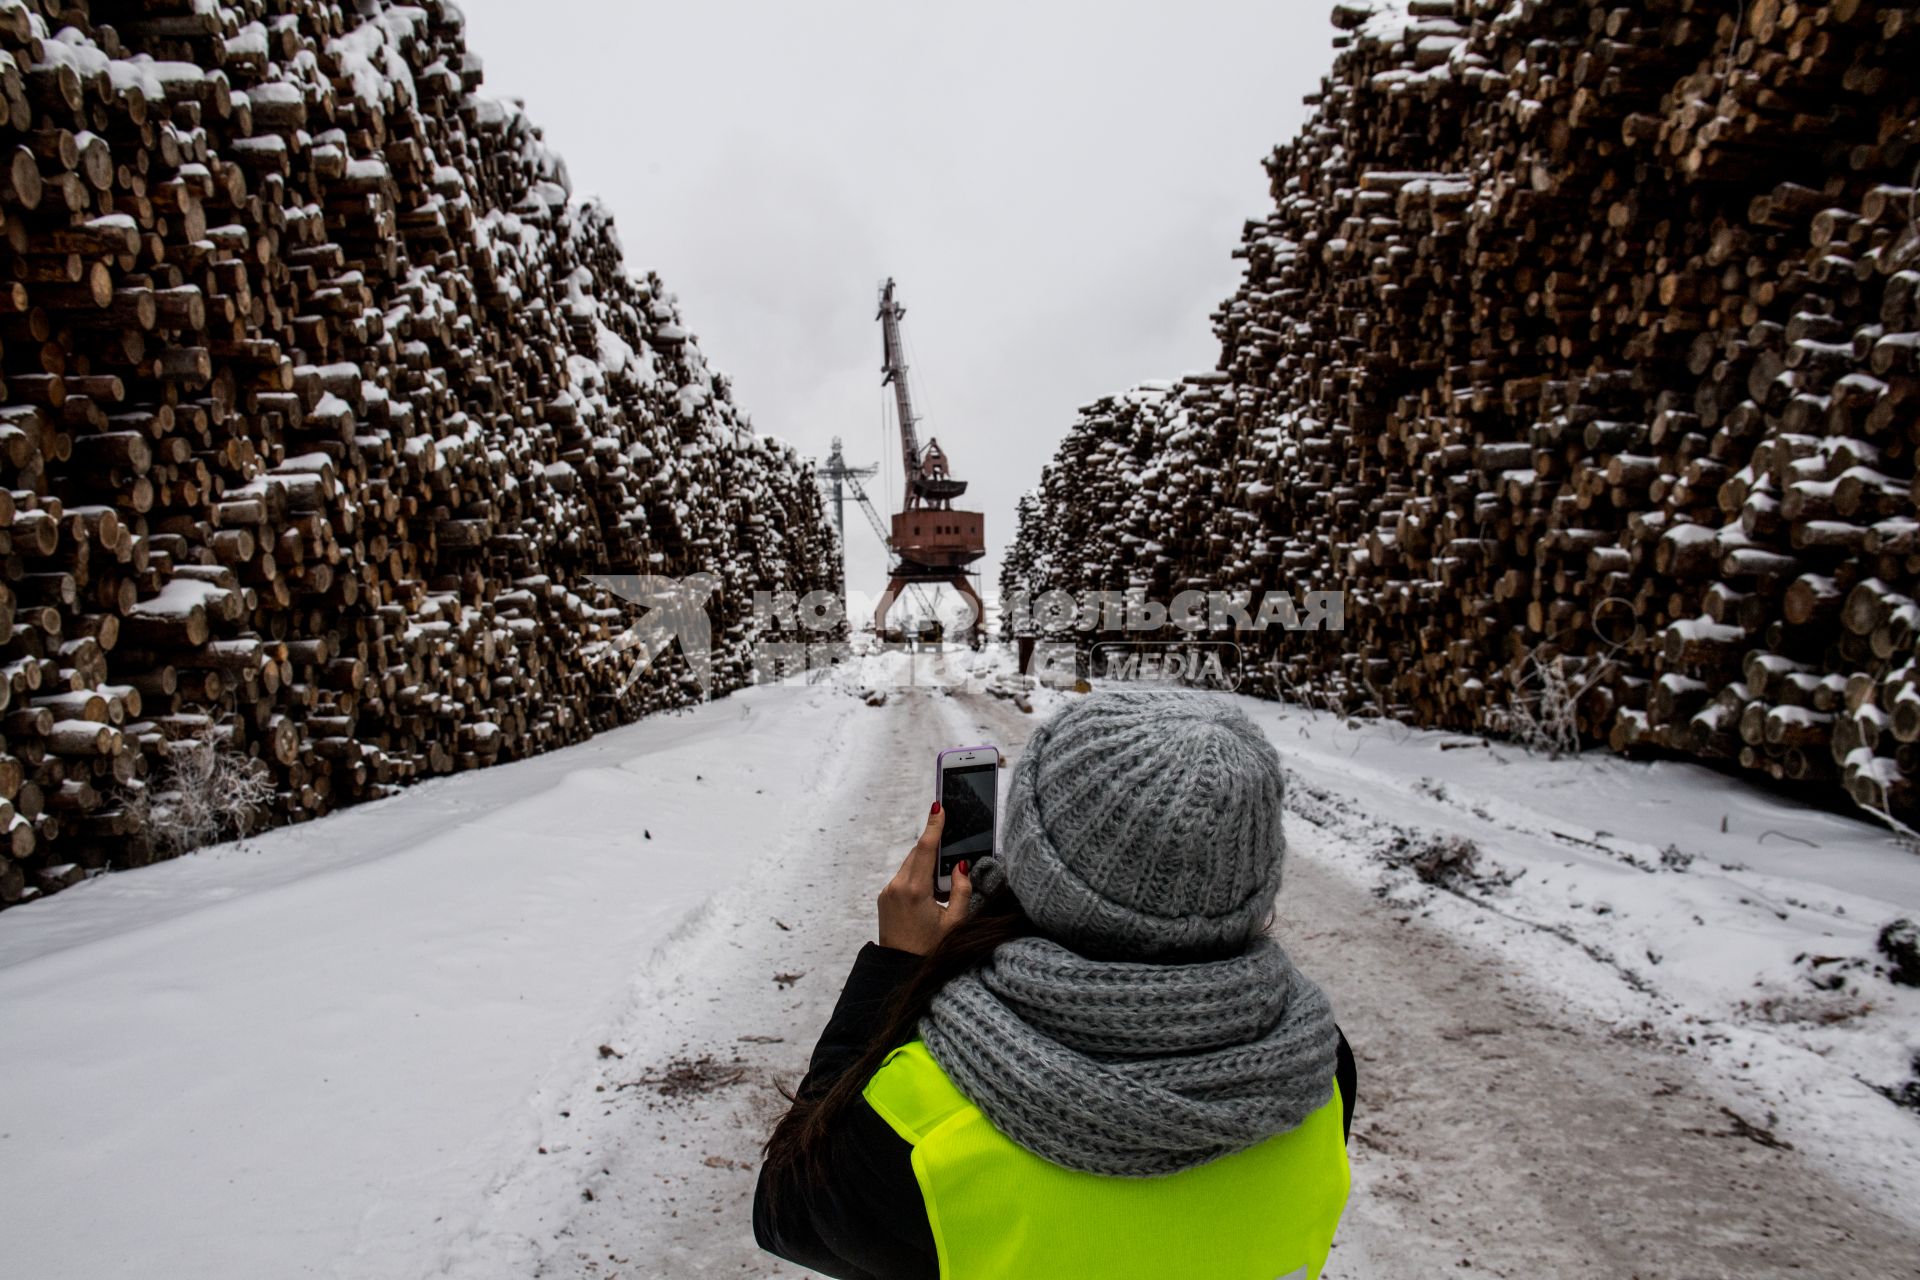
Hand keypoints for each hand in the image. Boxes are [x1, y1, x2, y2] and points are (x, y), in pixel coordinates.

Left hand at [876, 802, 972, 955]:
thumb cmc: (931, 950)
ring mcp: (887, 892)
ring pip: (910, 866)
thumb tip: (962, 867)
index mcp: (915, 891)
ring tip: (943, 882)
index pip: (925, 849)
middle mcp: (897, 887)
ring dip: (926, 865)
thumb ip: (962, 891)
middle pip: (917, 855)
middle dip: (934, 848)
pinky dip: (918, 877)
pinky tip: (930, 892)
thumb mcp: (955, 922)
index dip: (933, 826)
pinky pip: (904, 877)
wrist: (899, 969)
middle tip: (951, 846)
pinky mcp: (884, 898)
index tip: (938, 806)